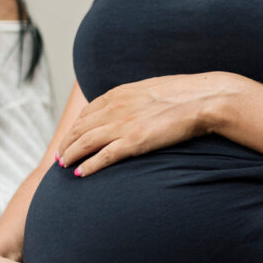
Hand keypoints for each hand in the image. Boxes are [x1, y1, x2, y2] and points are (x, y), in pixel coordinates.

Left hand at [56, 73, 237, 176]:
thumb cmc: (186, 95)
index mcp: (120, 93)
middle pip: (80, 127)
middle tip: (59, 155)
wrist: (203, 99)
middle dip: (66, 142)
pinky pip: (103, 156)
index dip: (76, 126)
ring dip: (70, 154)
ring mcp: (123, 125)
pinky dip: (89, 165)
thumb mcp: (155, 89)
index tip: (70, 136)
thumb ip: (139, 98)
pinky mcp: (134, 142)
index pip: (88, 112)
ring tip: (63, 165)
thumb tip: (137, 106)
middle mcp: (116, 108)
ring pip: (85, 142)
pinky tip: (81, 173)